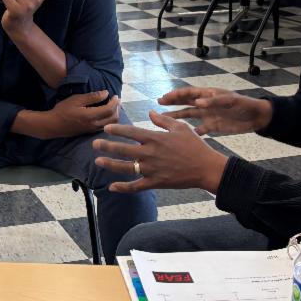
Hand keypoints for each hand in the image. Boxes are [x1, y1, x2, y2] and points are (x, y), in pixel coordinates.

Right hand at [43, 90, 120, 137]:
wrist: (53, 125)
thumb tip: (106, 93)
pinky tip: (105, 113)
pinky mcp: (90, 132)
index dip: (115, 102)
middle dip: (117, 108)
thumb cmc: (63, 110)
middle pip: (114, 118)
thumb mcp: (76, 100)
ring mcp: (93, 130)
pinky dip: (109, 119)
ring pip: (111, 124)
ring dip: (114, 114)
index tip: (115, 95)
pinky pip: (105, 126)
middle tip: (116, 100)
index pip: (110, 109)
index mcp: (91, 116)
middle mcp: (94, 125)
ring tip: (112, 106)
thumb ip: (92, 97)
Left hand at [94, 111, 228, 192]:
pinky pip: (136, 186)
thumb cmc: (195, 146)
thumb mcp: (181, 128)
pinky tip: (112, 187)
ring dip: (110, 164)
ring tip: (98, 162)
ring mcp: (151, 169)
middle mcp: (150, 153)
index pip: (131, 132)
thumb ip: (163, 120)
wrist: (206, 168)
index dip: (117, 129)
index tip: (106, 128)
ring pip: (126, 167)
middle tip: (94, 144)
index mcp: (155, 138)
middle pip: (123, 149)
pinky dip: (123, 187)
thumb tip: (150, 112)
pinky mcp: (155, 183)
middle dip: (107, 146)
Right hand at [158, 87, 272, 135]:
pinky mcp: (213, 126)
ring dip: (177, 116)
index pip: (189, 93)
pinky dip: (190, 132)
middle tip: (158, 103)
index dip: (176, 94)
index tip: (164, 98)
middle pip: (185, 102)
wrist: (257, 117)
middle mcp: (206, 104)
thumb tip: (197, 102)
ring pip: (189, 115)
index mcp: (209, 95)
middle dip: (172, 102)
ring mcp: (208, 115)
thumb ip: (214, 101)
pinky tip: (181, 137)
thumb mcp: (231, 101)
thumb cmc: (244, 105)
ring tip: (164, 119)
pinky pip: (198, 129)